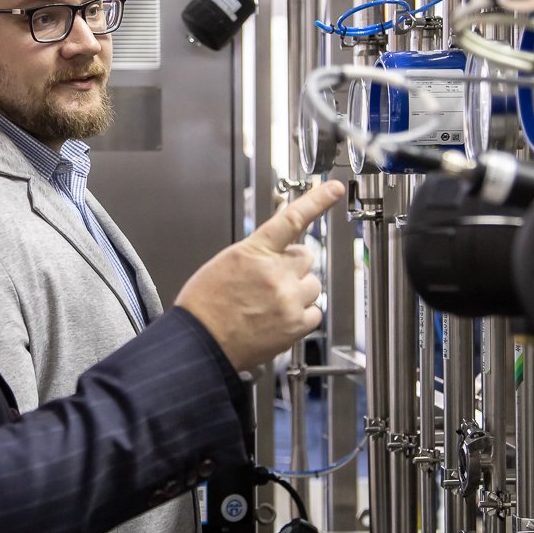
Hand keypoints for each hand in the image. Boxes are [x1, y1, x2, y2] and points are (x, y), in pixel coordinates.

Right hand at [175, 181, 344, 372]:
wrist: (200, 343)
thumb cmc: (204, 307)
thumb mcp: (225, 264)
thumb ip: (256, 256)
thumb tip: (275, 256)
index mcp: (253, 251)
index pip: (292, 218)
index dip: (317, 201)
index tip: (333, 189)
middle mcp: (275, 273)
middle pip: (306, 257)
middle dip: (293, 266)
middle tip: (273, 281)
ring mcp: (288, 299)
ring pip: (313, 285)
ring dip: (298, 291)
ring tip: (272, 304)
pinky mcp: (295, 325)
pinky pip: (315, 313)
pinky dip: (302, 316)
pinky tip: (280, 319)